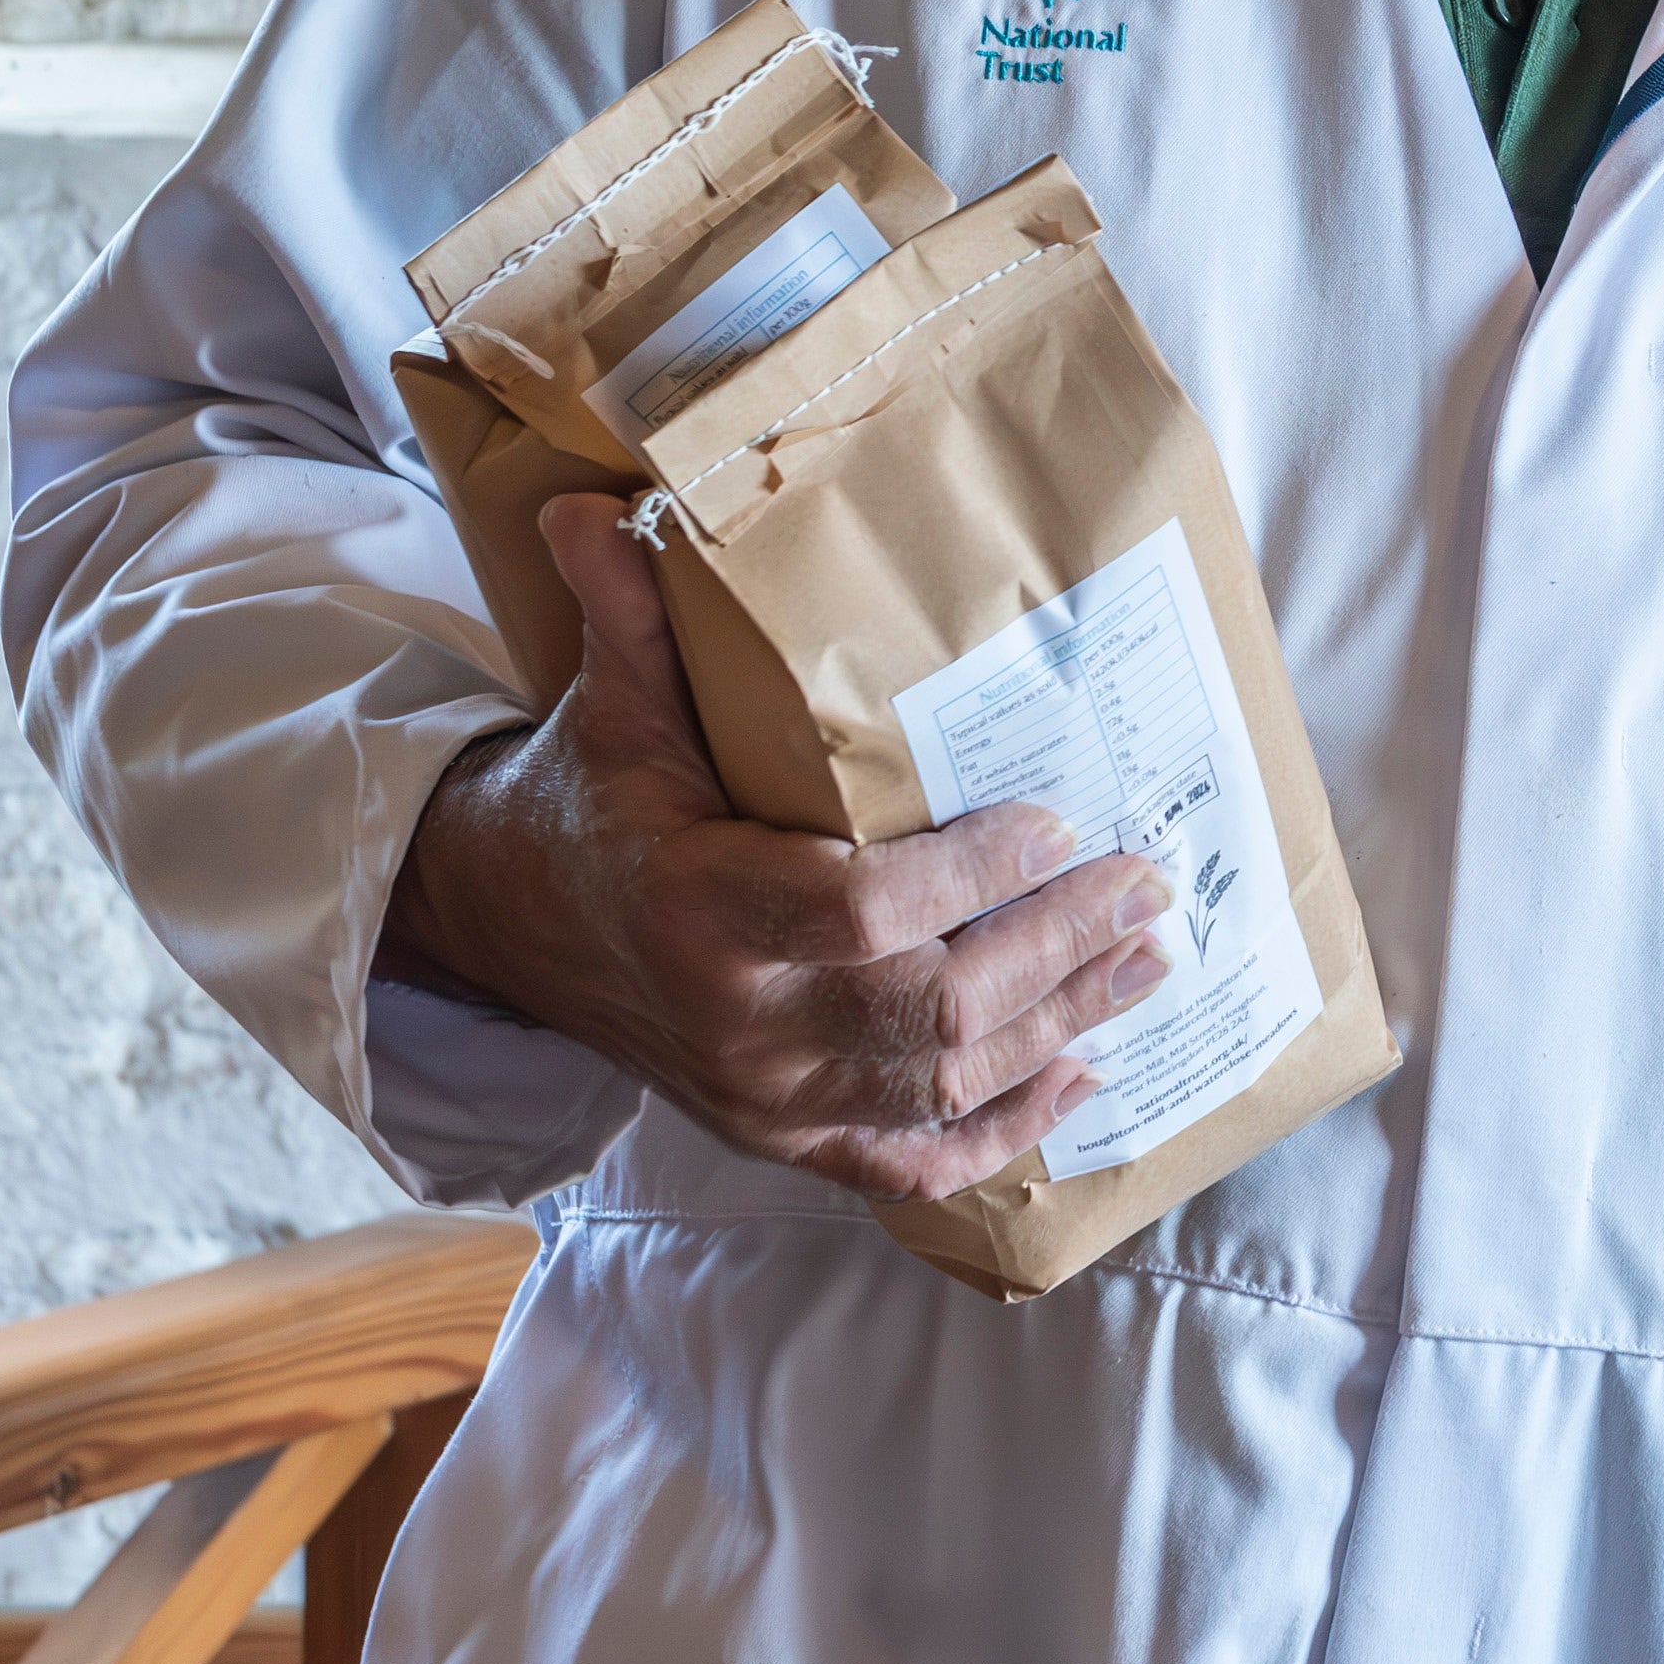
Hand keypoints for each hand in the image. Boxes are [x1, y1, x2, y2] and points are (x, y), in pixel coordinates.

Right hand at [379, 492, 1184, 1199]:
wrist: (518, 926)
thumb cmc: (593, 801)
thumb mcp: (611, 704)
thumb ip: (628, 610)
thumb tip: (598, 500)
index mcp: (695, 909)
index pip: (858, 908)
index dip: (972, 873)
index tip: (1060, 822)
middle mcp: (733, 1023)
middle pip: (929, 1010)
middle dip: (1056, 949)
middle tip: (1145, 885)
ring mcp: (763, 1100)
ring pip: (940, 1086)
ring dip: (1061, 1026)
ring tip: (1146, 960)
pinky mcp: (784, 1140)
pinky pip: (910, 1163)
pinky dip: (1005, 1132)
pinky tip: (1081, 1078)